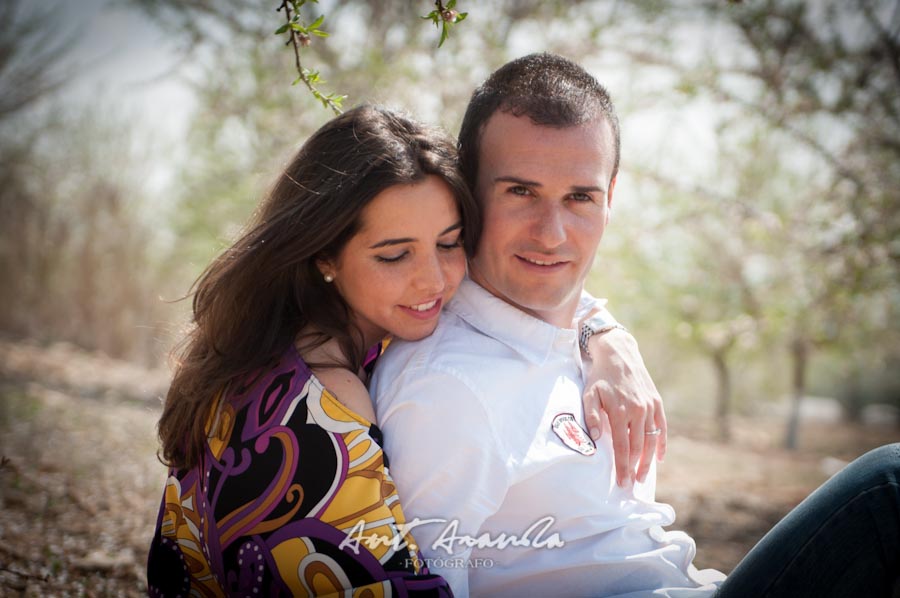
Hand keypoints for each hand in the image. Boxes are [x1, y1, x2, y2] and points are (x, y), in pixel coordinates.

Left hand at [582, 329, 666, 486]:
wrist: (618, 354)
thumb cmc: (600, 376)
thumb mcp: (589, 394)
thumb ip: (592, 416)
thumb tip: (596, 439)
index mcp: (620, 411)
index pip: (622, 447)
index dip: (622, 467)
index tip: (622, 482)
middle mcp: (637, 411)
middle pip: (638, 447)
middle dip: (635, 468)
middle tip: (632, 484)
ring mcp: (649, 406)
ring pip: (651, 440)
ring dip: (648, 460)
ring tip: (643, 476)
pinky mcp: (656, 402)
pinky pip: (662, 427)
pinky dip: (661, 444)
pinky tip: (658, 457)